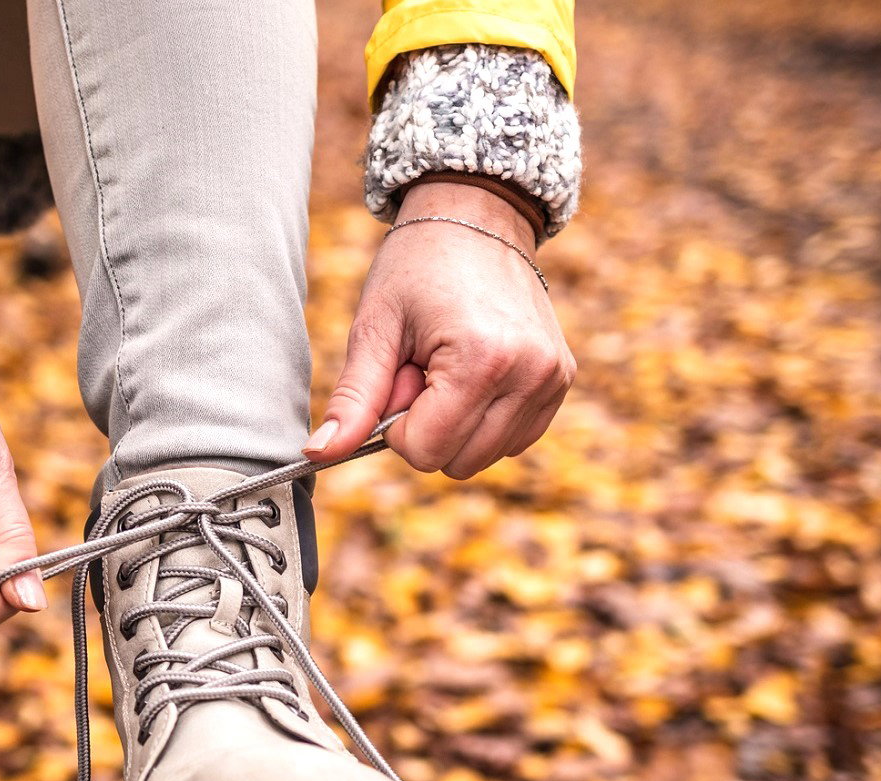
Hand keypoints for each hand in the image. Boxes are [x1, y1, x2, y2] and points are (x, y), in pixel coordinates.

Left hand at [305, 179, 574, 478]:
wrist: (476, 217)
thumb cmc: (416, 267)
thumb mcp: (375, 329)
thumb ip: (353, 399)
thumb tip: (318, 453)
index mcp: (481, 361)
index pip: (425, 450)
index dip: (397, 424)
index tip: (399, 375)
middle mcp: (529, 374)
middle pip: (458, 462)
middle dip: (428, 425)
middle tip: (423, 366)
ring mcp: (552, 379)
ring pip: (487, 457)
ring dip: (457, 423)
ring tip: (449, 364)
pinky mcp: (561, 380)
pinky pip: (515, 438)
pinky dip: (486, 420)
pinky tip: (476, 372)